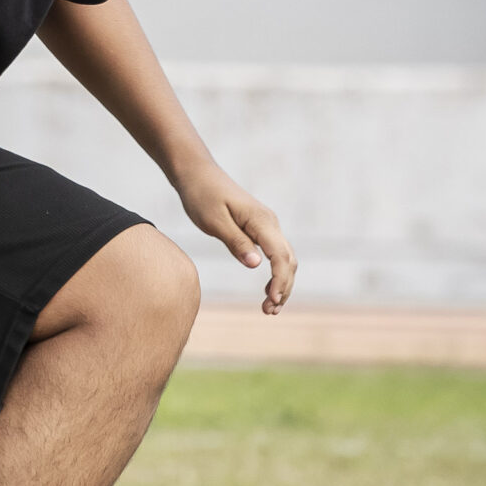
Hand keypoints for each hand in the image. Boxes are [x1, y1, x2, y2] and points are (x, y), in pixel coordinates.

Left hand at [175, 159, 296, 314]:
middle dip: (284, 287)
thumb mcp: (214, 221)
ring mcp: (267, 225)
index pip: (280, 256)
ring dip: (282, 283)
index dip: (280, 281)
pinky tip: (268, 289)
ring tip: (270, 307)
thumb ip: (236, 242)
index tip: (273, 302)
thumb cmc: (201, 196)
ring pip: (285, 258)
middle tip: (269, 312)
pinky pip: (275, 253)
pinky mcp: (259, 228)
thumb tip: (256, 265)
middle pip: (289, 260)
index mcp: (261, 221)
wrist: (197, 174)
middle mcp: (270, 223)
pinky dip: (276, 273)